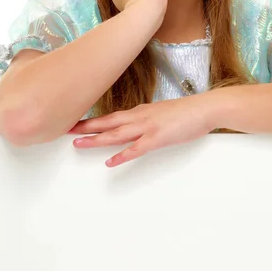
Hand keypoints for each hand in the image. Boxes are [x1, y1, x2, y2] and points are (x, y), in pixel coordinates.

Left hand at [68, 93, 219, 166]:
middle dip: (86, 127)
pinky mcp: (157, 138)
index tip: (77, 123)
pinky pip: (135, 149)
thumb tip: (139, 125)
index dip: (93, 120)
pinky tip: (109, 162)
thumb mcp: (163, 112)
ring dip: (96, 139)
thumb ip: (149, 118)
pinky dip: (121, 156)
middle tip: (66, 130)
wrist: (205, 108)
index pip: (112, 116)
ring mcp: (148, 127)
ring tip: (78, 143)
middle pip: (108, 122)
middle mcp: (140, 117)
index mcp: (142, 111)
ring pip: (116, 134)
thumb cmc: (188, 111)